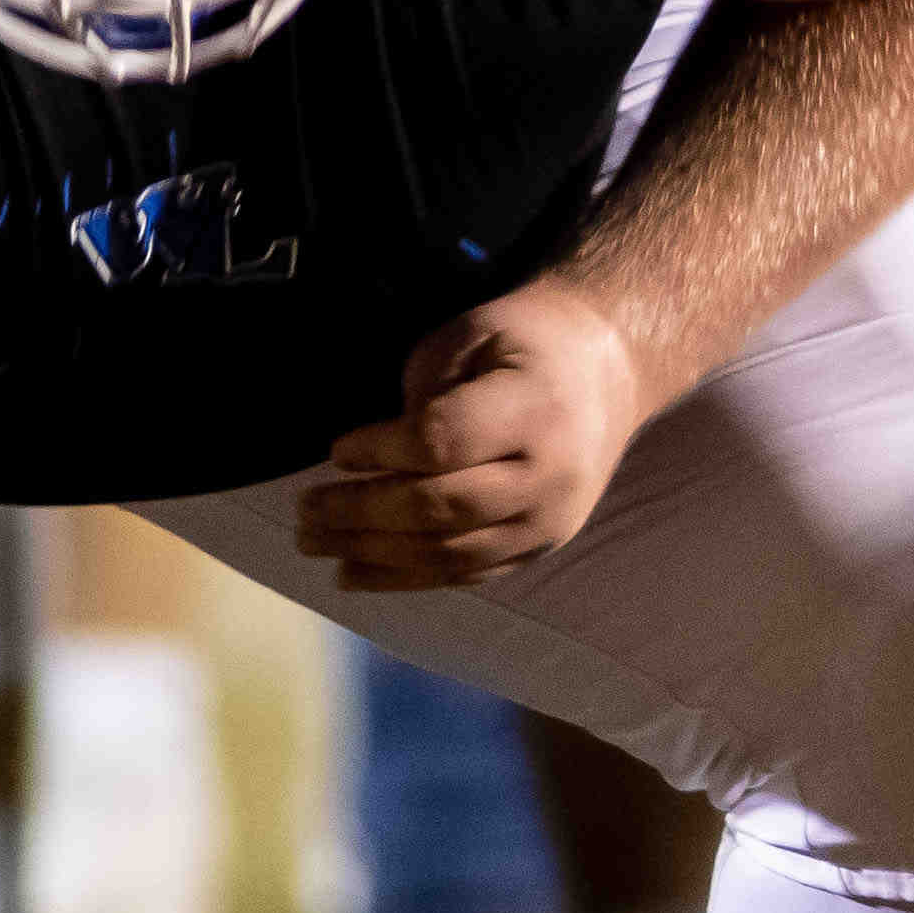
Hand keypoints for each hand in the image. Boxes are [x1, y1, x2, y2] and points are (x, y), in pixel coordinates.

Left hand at [298, 279, 665, 587]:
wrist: (610, 370)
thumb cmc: (527, 342)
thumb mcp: (473, 334)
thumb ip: (425, 390)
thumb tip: (371, 459)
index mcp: (536, 408)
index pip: (443, 443)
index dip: (381, 451)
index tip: (337, 450)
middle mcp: (550, 474)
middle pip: (441, 508)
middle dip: (360, 513)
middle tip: (303, 511)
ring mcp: (550, 520)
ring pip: (448, 553)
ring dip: (371, 554)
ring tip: (314, 543)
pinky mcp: (541, 546)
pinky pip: (466, 574)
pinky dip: (405, 578)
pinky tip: (354, 573)